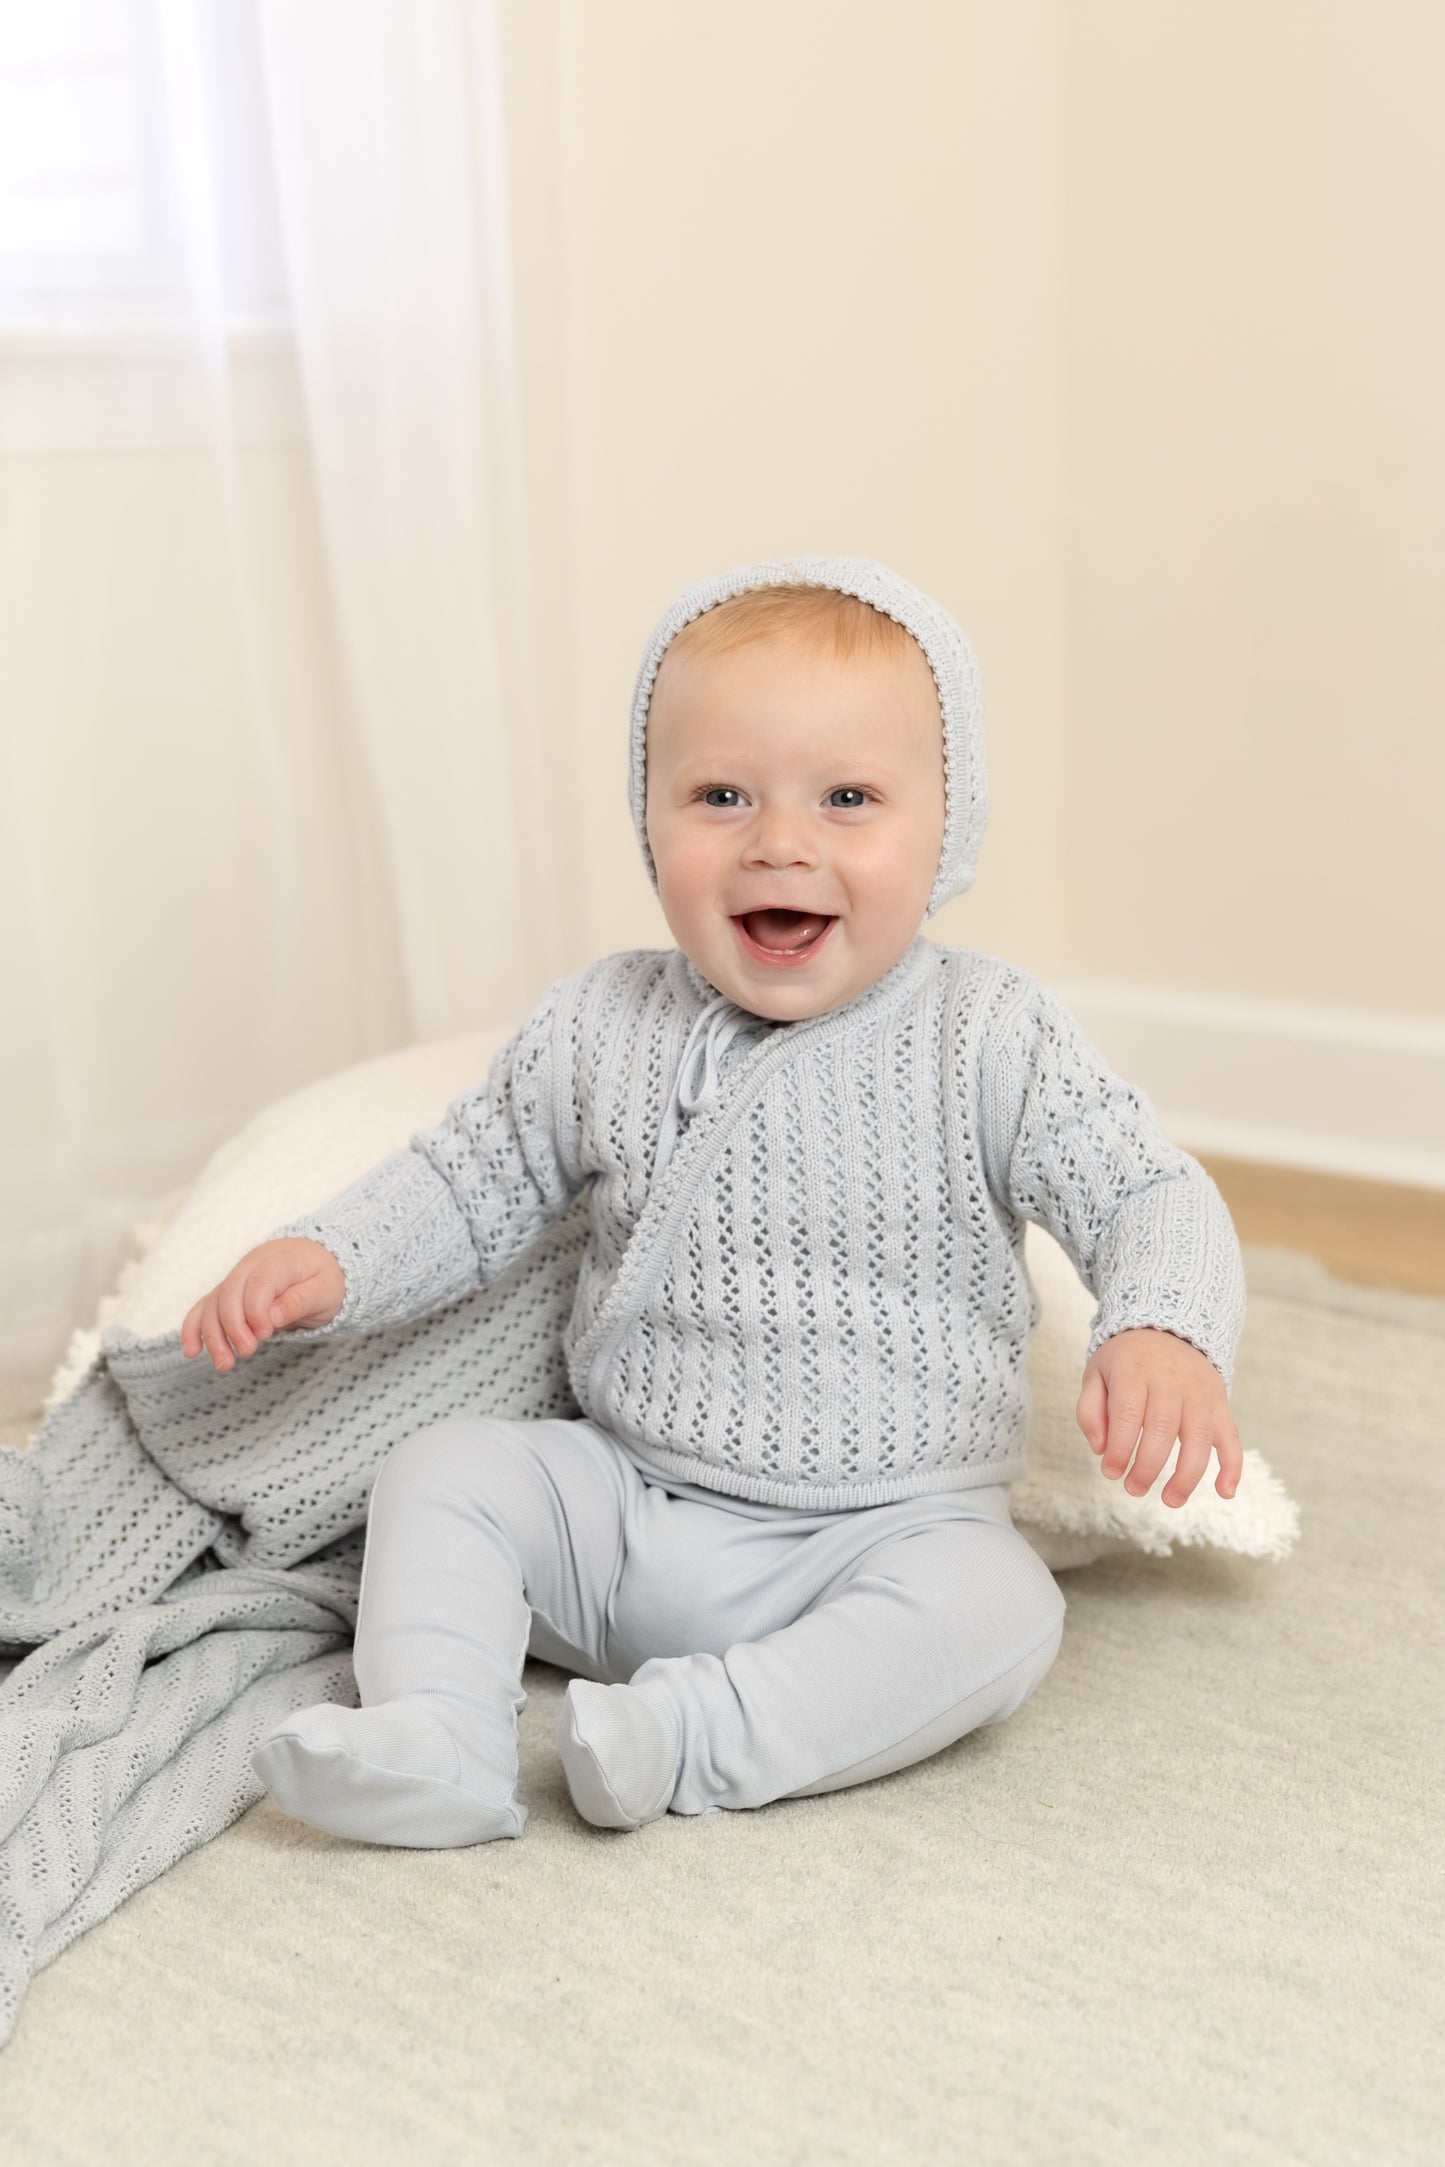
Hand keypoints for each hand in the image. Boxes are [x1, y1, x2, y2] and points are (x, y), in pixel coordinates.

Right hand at [180, 1238, 346, 1372]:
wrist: (318, 1262)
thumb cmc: (325, 1278)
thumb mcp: (325, 1290)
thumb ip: (299, 1301)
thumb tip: (272, 1317)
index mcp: (280, 1260)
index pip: (258, 1283)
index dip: (256, 1310)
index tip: (266, 1333)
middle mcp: (252, 1265)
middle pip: (230, 1293)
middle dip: (233, 1326)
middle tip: (247, 1351)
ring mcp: (237, 1278)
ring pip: (214, 1303)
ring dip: (213, 1335)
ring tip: (224, 1365)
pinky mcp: (229, 1292)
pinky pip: (206, 1307)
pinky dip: (195, 1328)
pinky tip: (191, 1351)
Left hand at [1075, 1326, 1241, 1508]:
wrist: (1167, 1327)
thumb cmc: (1127, 1361)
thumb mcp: (1096, 1373)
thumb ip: (1090, 1411)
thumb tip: (1101, 1449)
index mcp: (1135, 1371)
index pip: (1128, 1414)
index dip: (1120, 1448)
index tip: (1111, 1472)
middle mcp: (1171, 1381)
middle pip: (1163, 1428)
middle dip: (1148, 1466)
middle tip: (1133, 1489)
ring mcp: (1200, 1394)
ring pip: (1198, 1437)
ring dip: (1187, 1475)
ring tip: (1170, 1499)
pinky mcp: (1219, 1404)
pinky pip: (1232, 1436)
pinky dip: (1232, 1466)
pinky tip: (1225, 1492)